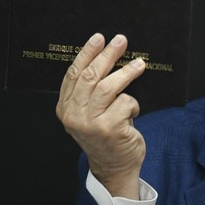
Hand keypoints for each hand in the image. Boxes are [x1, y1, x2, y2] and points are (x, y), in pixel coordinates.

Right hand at [56, 33, 146, 198]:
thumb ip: (91, 91)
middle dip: (107, 55)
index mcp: (65, 108)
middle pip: (90, 76)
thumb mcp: (90, 113)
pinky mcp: (109, 129)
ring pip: (108, 87)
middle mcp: (74, 115)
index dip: (86, 53)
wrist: (114, 167)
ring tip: (139, 64)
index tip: (99, 38)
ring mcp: (90, 123)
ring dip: (126, 72)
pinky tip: (133, 110)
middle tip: (121, 40)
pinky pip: (125, 103)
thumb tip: (108, 55)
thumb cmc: (106, 133)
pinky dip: (133, 102)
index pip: (73, 74)